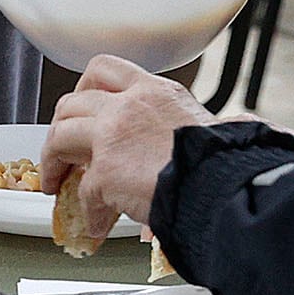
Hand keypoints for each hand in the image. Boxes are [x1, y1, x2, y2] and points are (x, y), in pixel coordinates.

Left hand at [40, 56, 215, 240]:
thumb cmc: (227, 164)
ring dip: (53, 161)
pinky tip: (98, 224)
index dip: (85, 88)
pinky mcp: (104, 170)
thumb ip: (209, 124)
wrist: (224, 188)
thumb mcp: (216, 126)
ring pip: (60, 136)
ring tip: (56, 182)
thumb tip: (240, 126)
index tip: (82, 105)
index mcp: (155, 92)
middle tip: (62, 149)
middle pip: (72, 102)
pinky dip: (87, 210)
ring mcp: (111, 135)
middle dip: (60, 127)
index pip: (106, 70)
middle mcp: (128, 105)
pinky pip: (82, 190)